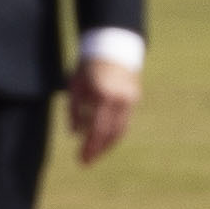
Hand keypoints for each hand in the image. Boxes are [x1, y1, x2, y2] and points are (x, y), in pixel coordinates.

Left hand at [70, 51, 144, 166]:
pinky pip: (125, 121)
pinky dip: (115, 133)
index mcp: (103, 95)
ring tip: (94, 154)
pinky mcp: (135, 98)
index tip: (81, 159)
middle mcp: (120, 99)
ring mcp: (130, 99)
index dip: (89, 147)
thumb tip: (76, 134)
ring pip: (121, 130)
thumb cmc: (88, 66)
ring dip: (107, 144)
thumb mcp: (75, 85)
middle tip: (85, 162)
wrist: (112, 46)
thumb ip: (74, 110)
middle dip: (98, 150)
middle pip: (110, 134)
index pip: (97, 129)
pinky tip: (104, 140)